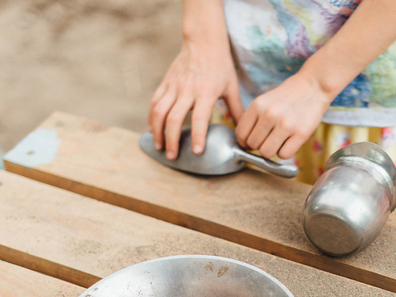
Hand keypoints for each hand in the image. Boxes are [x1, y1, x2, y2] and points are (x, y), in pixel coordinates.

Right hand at [148, 39, 242, 159]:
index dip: (197, 136)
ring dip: (157, 132)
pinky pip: (154, 102)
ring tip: (160, 147)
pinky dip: (151, 118)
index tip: (197, 152)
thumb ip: (237, 109)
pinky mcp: (165, 82)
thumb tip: (244, 129)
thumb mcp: (232, 86)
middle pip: (173, 119)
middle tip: (174, 156)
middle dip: (172, 140)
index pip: (199, 119)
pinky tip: (153, 129)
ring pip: (159, 112)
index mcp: (206, 92)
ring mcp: (174, 86)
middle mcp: (187, 90)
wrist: (203, 40)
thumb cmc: (220, 65)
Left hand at [235, 73, 332, 159]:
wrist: (313, 87)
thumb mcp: (264, 101)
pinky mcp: (301, 133)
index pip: (241, 134)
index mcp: (257, 105)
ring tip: (278, 141)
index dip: (245, 141)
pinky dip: (286, 152)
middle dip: (259, 145)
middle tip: (268, 139)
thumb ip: (253, 119)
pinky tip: (289, 142)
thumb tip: (244, 143)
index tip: (252, 141)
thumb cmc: (287, 97)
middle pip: (253, 145)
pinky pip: (284, 155)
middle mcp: (270, 114)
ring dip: (272, 150)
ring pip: (266, 153)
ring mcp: (286, 124)